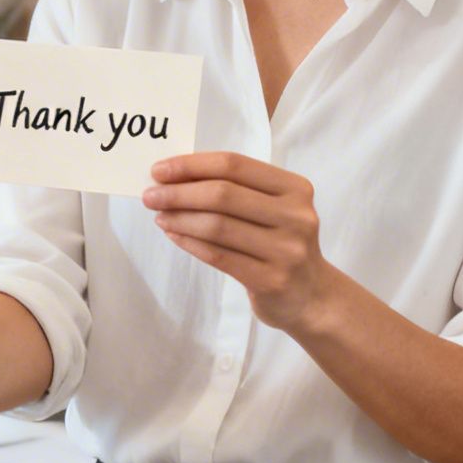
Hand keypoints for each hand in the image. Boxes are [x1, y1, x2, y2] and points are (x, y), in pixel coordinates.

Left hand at [143, 152, 335, 334]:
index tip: (159, 169)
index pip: (234, 165)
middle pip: (223, 194)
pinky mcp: (271, 279)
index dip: (192, 165)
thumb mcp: (272, 209)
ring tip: (159, 216)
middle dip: (179, 192)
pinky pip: (219, 256)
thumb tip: (176, 176)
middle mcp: (295, 215)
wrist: (311, 297)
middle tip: (150, 196)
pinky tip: (173, 235)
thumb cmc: (281, 244)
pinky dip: (190, 242)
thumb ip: (235, 190)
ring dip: (180, 218)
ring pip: (218, 226)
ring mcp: (286, 249)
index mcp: (295, 188)